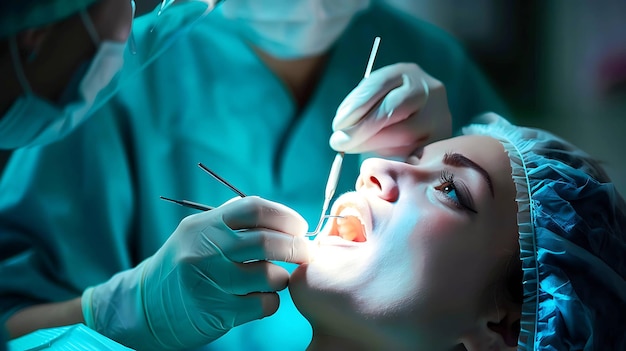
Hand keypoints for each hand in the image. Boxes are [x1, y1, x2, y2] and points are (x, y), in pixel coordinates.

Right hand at [82, 196, 310, 349]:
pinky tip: (261, 299)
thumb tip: (279, 215)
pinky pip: (263, 304)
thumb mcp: (197, 233)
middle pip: (267, 242)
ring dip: (281, 278)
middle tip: (306, 252)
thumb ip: (231, 220)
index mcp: (204, 225)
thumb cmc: (183, 266)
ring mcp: (209, 282)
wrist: (146, 307)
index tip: (298, 227)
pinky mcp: (216, 312)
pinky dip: (271, 301)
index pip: (254, 209)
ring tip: (275, 278)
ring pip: (268, 276)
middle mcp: (205, 249)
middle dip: (296, 247)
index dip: (285, 217)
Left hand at [330, 62, 451, 157]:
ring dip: (373, 145)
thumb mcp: (374, 99)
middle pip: (392, 109)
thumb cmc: (386, 109)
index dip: (356, 106)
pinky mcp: (442, 139)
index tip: (337, 125)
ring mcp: (439, 115)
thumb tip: (342, 133)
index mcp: (406, 72)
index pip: (379, 84)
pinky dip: (390, 157)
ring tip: (354, 148)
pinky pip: (413, 152)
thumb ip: (359, 109)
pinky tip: (377, 158)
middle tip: (339, 143)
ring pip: (403, 134)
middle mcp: (428, 89)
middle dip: (362, 130)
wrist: (423, 118)